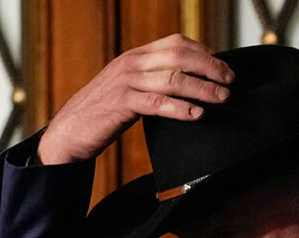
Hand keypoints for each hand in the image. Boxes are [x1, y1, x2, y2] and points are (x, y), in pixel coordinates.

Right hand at [38, 34, 234, 164]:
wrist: (69, 131)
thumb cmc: (101, 114)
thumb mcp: (129, 90)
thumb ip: (152, 83)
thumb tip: (185, 86)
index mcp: (135, 57)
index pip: (176, 43)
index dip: (203, 52)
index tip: (222, 66)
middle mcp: (131, 63)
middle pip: (179, 55)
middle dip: (209, 67)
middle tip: (229, 80)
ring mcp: (125, 82)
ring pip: (172, 78)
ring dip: (202, 88)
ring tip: (221, 97)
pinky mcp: (121, 103)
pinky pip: (157, 103)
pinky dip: (180, 108)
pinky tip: (196, 114)